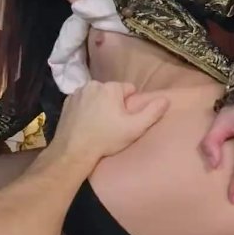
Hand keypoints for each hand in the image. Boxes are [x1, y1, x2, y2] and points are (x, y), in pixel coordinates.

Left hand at [51, 82, 169, 160]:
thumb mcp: (134, 128)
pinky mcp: (67, 101)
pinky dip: (85, 108)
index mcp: (111, 87)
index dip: (130, 105)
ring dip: (99, 105)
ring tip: (98, 125)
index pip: (129, 89)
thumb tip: (166, 99)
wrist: (73, 150)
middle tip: (112, 124)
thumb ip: (152, 112)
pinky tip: (86, 123)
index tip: (124, 120)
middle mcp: (94, 84)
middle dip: (114, 104)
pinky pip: (83, 101)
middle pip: (112, 92)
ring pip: (97, 95)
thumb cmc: (106, 138)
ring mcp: (78, 92)